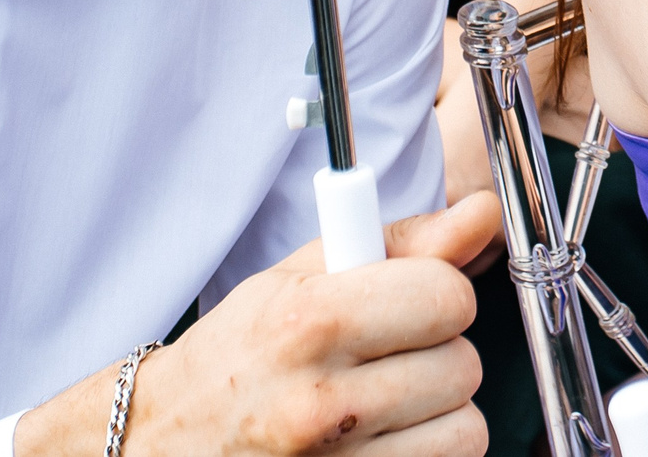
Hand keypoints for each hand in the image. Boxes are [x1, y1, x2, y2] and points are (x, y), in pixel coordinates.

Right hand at [16, 194, 502, 455]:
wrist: (165, 444)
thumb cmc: (241, 354)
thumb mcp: (303, 278)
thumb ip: (402, 244)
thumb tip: (482, 214)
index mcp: (310, 323)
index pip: (447, 297)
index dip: (439, 294)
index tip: (412, 301)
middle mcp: (322, 404)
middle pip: (463, 366)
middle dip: (437, 355)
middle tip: (389, 357)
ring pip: (465, 430)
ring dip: (438, 415)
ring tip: (386, 403)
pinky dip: (424, 454)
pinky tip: (382, 440)